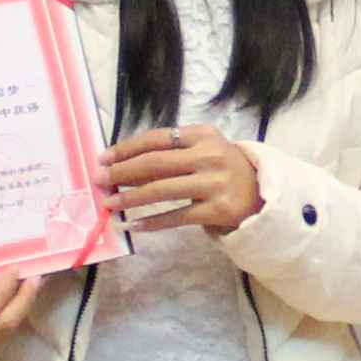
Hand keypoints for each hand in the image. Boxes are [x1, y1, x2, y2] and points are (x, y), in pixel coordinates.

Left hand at [105, 124, 262, 237]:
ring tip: (109, 203)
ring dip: (130, 198)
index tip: (103, 158)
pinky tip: (132, 225)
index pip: (157, 138)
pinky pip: (176, 217)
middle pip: (155, 163)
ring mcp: (214, 183)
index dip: (126, 148)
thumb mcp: (202, 151)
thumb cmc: (222, 169)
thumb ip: (169, 154)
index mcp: (203, 135)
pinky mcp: (217, 210)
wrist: (261, 194)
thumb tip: (122, 166)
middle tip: (99, 180)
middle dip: (122, 172)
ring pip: (162, 190)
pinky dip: (151, 222)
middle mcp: (210, 156)